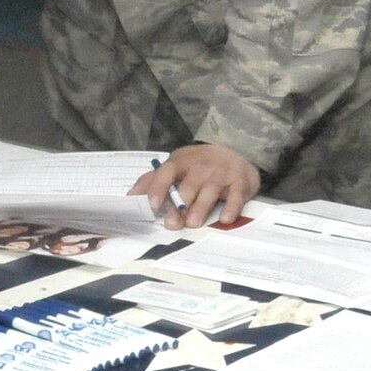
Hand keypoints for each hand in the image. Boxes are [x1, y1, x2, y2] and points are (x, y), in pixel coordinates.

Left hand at [135, 144, 259, 228]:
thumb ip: (153, 180)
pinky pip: (236, 195)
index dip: (158, 187)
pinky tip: (225, 219)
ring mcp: (221, 173)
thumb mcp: (176, 166)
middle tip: (172, 223)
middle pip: (189, 184)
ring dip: (201, 206)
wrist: (235, 147)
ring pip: (210, 190)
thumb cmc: (199, 164)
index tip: (152, 205)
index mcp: (181, 163)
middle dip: (180, 203)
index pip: (167, 172)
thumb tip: (130, 196)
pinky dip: (231, 207)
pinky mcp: (240, 182)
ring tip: (193, 223)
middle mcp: (201, 167)